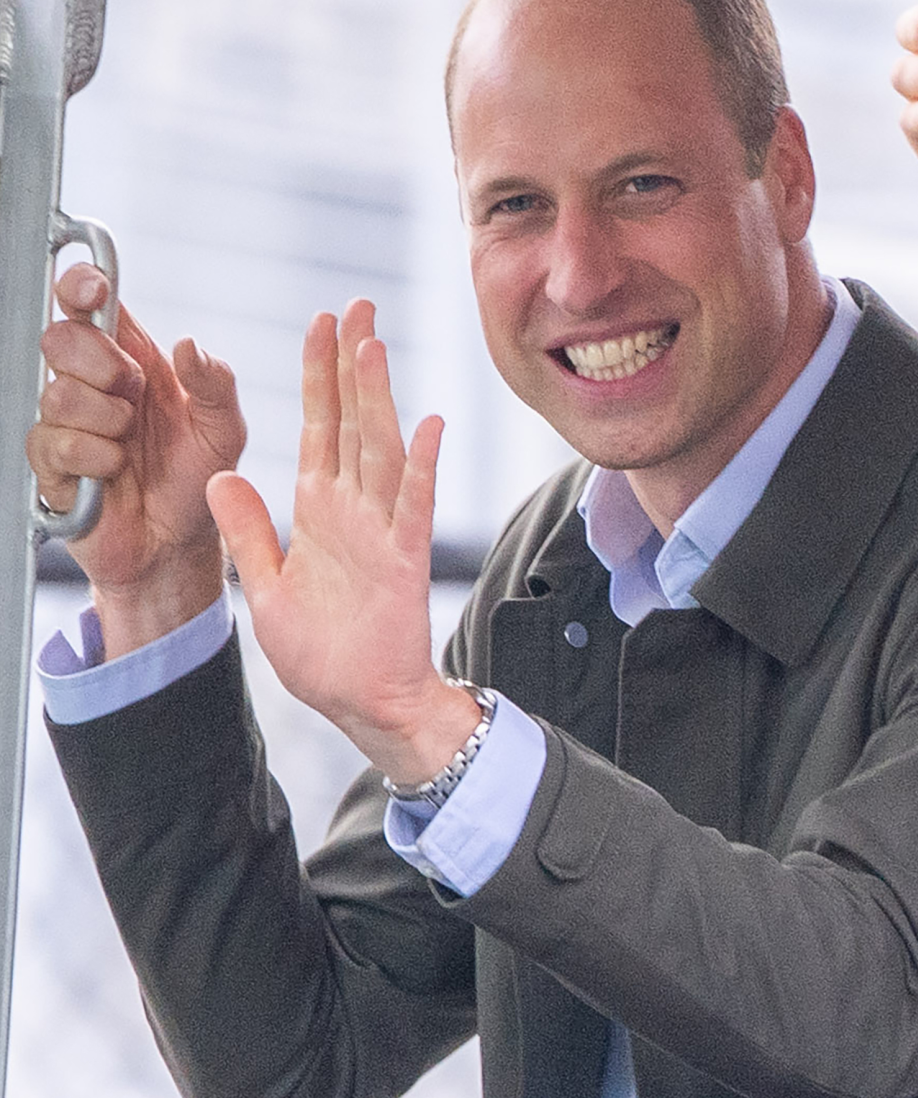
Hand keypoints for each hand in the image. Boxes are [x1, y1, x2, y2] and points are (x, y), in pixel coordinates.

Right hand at [30, 263, 245, 652]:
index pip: (86, 303)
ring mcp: (67, 424)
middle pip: (59, 338)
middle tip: (136, 396)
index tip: (95, 291)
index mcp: (131, 360)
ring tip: (131, 447)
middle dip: (102, 365)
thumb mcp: (224, 428)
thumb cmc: (199, 479)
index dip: (80, 285)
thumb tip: (189, 345)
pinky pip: (57, 444)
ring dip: (107, 421)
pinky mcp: (50, 466)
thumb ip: (216, 383)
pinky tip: (115, 471)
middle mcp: (92, 385)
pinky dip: (97, 459)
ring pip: (58, 393)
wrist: (180, 543)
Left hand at [206, 300, 480, 782]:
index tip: (322, 325)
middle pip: (353, 423)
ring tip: (372, 345)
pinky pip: (412, 507)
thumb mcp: (265, 587)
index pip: (319, 429)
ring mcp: (382, 533)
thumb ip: (249, 530)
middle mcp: (353, 512)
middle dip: (351, 364)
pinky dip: (420, 466)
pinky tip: (426, 425)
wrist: (361, 702)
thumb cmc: (322, 653)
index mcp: (318, 513)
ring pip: (381, 451)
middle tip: (356, 306)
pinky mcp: (404, 564)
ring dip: (377, 398)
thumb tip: (220, 474)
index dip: (319, 376)